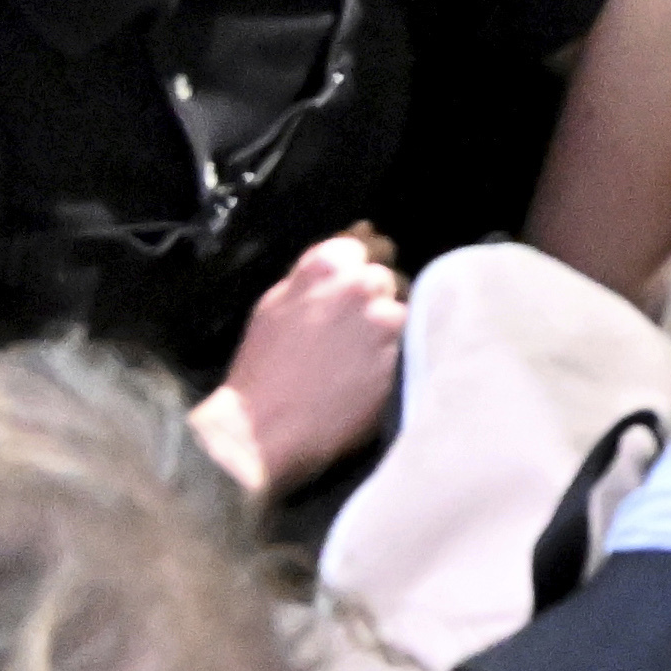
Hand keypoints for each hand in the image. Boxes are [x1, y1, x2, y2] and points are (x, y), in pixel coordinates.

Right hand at [198, 229, 403, 495]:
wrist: (260, 432)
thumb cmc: (262, 370)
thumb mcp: (276, 304)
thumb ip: (316, 273)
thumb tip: (357, 238)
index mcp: (324, 267)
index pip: (362, 245)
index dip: (358, 265)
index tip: (350, 287)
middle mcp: (360, 285)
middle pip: (385, 275)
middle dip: (374, 295)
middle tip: (351, 329)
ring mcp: (384, 319)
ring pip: (401, 307)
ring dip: (386, 325)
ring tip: (358, 355)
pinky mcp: (401, 354)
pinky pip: (410, 341)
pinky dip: (396, 351)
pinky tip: (370, 369)